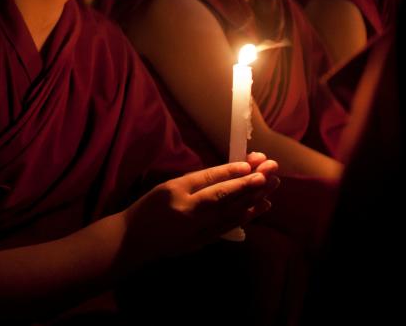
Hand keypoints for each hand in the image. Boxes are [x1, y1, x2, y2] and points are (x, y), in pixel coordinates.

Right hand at [124, 152, 279, 258]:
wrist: (133, 240)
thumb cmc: (148, 208)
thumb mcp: (165, 187)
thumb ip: (194, 182)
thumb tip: (227, 173)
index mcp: (175, 190)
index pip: (207, 179)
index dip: (230, 171)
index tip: (250, 165)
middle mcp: (187, 210)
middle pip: (224, 195)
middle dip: (250, 183)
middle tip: (271, 171)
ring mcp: (196, 228)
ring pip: (231, 211)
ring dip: (254, 198)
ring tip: (272, 185)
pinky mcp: (202, 241)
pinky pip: (228, 226)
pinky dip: (246, 215)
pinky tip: (260, 206)